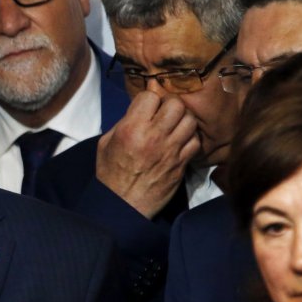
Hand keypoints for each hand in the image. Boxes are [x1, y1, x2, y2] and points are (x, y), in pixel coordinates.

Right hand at [95, 92, 198, 217]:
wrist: (122, 205)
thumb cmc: (111, 174)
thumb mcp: (106, 144)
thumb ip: (124, 123)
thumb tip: (140, 111)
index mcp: (131, 129)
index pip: (150, 96)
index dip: (148, 99)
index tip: (146, 107)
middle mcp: (153, 137)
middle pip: (176, 104)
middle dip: (169, 105)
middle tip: (163, 114)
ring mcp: (171, 150)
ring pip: (190, 120)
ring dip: (182, 120)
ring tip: (174, 127)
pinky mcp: (181, 164)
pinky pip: (195, 141)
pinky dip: (190, 138)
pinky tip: (180, 142)